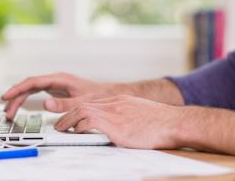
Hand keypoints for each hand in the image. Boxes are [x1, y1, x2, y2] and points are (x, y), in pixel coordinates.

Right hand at [1, 73, 127, 118]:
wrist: (110, 94)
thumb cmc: (98, 96)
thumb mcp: (82, 102)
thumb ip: (64, 104)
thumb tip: (45, 104)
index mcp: (59, 79)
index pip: (33, 82)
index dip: (18, 89)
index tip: (6, 96)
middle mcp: (55, 80)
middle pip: (29, 87)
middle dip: (16, 98)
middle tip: (7, 112)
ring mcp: (54, 85)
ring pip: (31, 90)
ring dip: (19, 100)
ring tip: (9, 113)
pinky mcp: (56, 91)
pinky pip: (36, 93)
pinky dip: (26, 100)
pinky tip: (19, 107)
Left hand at [54, 95, 184, 148]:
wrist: (175, 122)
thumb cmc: (162, 123)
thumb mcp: (140, 115)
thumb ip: (127, 117)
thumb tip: (121, 129)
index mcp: (120, 101)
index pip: (93, 103)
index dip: (79, 110)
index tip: (71, 118)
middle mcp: (115, 104)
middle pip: (84, 105)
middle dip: (68, 114)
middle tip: (59, 124)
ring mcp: (115, 113)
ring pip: (82, 111)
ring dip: (68, 120)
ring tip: (61, 129)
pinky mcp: (116, 125)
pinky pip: (89, 122)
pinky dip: (79, 126)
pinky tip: (76, 132)